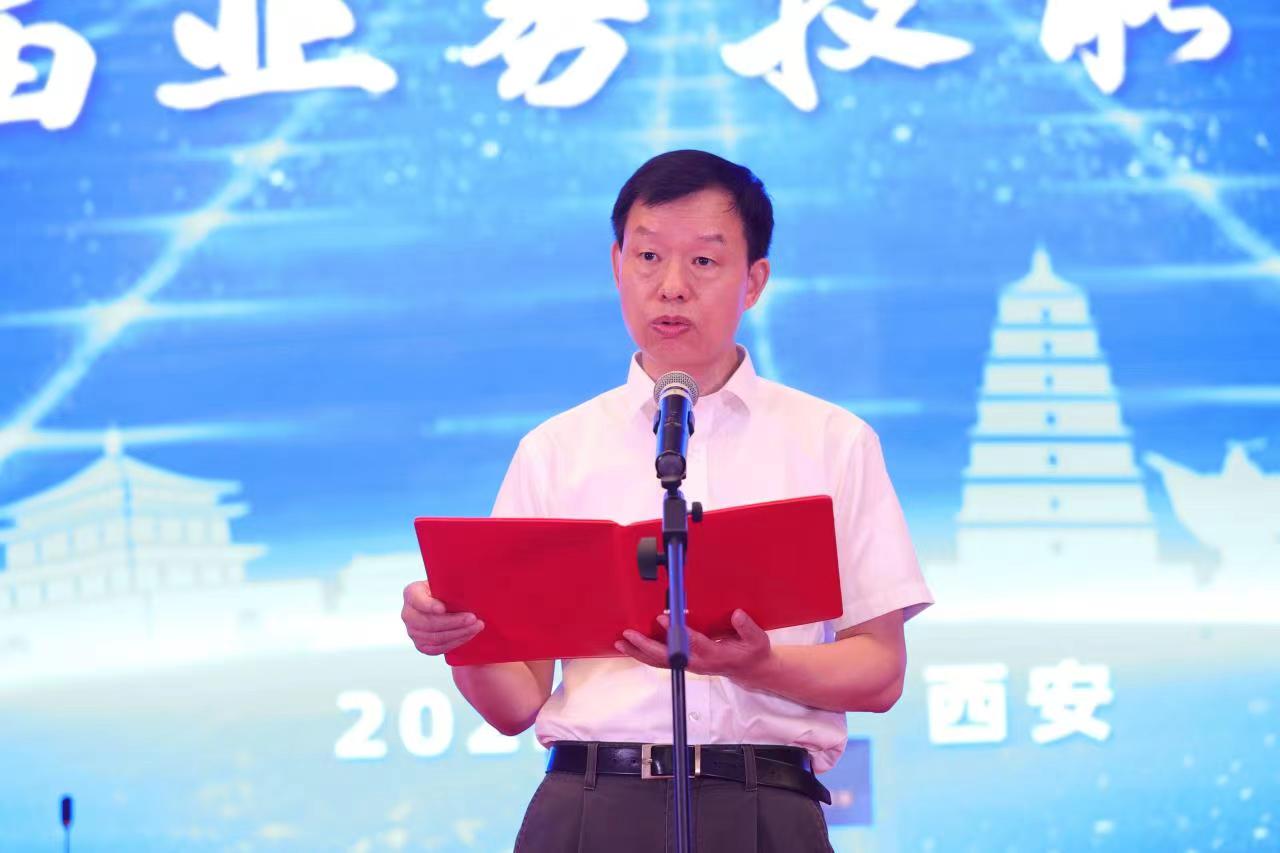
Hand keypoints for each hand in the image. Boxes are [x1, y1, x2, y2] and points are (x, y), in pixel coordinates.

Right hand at [402, 580, 483, 655]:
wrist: (443, 604)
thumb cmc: (446, 590)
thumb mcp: (444, 582)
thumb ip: (450, 583)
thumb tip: (468, 582)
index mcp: (411, 593)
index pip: (417, 600)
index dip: (429, 606)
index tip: (443, 608)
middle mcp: (408, 614)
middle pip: (428, 622)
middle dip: (453, 622)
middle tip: (472, 618)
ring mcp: (413, 632)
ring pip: (435, 637)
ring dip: (459, 633)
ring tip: (476, 626)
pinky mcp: (421, 645)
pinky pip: (438, 648)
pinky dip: (455, 642)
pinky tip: (469, 634)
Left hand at [615, 609, 773, 683]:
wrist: (750, 671)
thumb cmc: (752, 652)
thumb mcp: (758, 640)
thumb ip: (747, 628)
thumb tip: (737, 614)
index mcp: (715, 656)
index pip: (693, 643)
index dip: (678, 632)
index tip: (664, 618)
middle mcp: (698, 663)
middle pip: (668, 657)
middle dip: (646, 646)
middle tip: (629, 634)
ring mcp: (690, 665)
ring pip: (661, 662)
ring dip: (640, 652)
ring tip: (621, 641)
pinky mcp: (685, 664)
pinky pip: (662, 661)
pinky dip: (645, 654)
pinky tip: (631, 646)